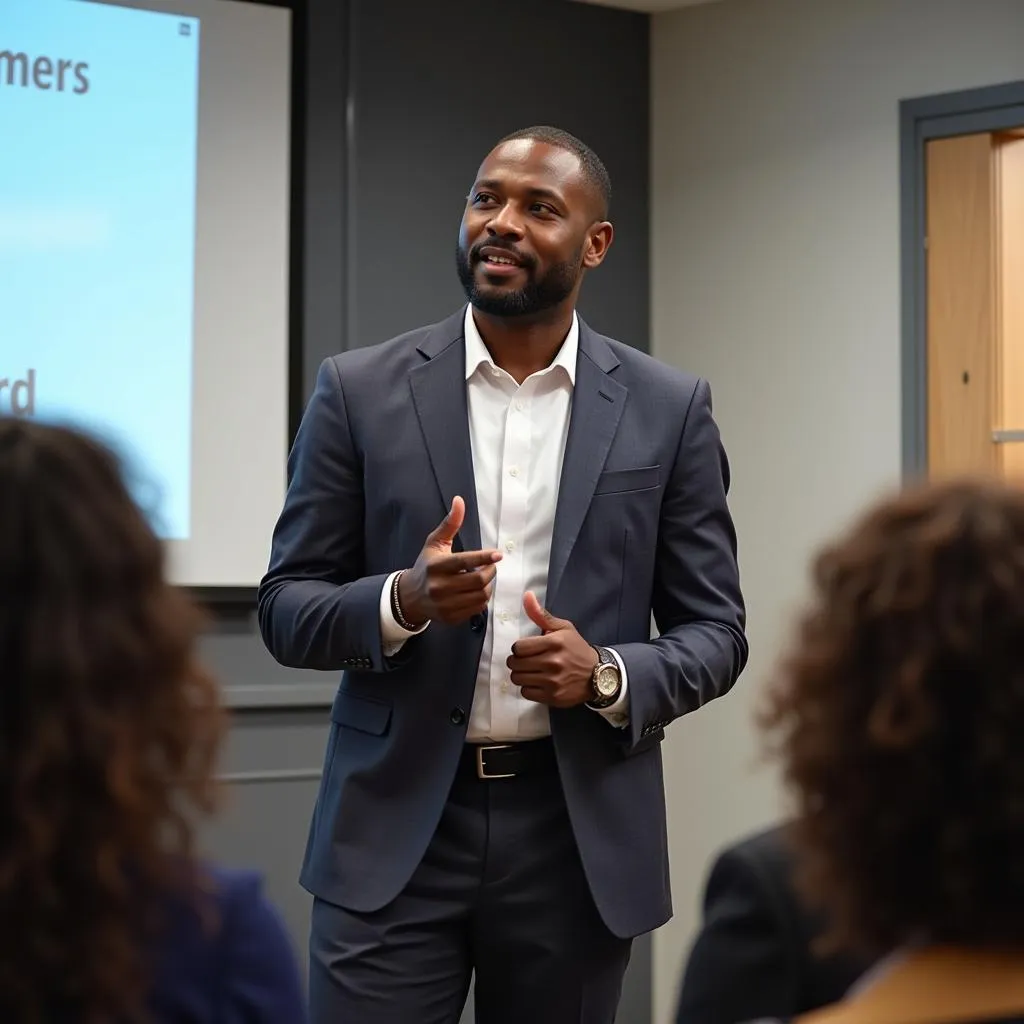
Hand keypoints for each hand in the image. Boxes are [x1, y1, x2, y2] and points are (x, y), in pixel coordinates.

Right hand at [397, 496, 501, 626]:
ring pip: (480, 596)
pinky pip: (477, 609)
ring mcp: (444, 605)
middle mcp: (439, 587)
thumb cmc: (426, 566)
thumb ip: (449, 524)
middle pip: (478, 581)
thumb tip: (459, 500)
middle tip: (491, 565)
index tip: (498, 554)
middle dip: (491, 571)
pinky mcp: (450, 617)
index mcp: (436, 566)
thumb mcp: (434, 543)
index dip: (484, 558)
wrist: (410, 597)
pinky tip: (476, 591)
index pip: (464, 562)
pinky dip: (482, 599)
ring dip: (488, 586)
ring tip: (484, 577)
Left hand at [506, 591, 597, 707]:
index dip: (519, 648)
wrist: (597, 674)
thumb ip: (541, 615)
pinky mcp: (553, 697)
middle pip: (515, 664)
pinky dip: (528, 688)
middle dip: (517, 661)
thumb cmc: (576, 648)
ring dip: (521, 675)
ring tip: (531, 671)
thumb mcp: (563, 628)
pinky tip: (537, 682)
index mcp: (554, 643)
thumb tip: (527, 595)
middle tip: (526, 661)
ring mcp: (553, 681)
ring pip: (518, 679)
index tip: (526, 649)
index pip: (518, 648)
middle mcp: (553, 662)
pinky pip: (526, 693)